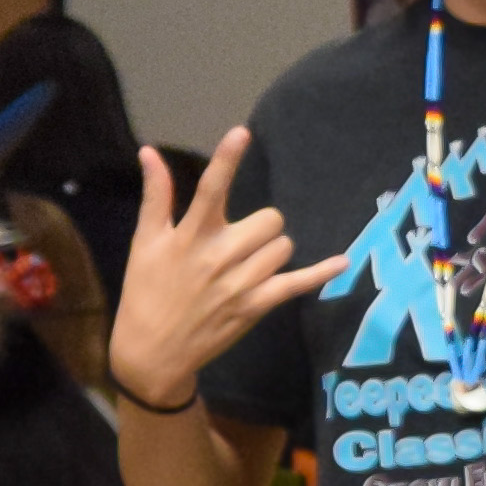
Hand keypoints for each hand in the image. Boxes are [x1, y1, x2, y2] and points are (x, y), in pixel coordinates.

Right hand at [110, 130, 330, 406]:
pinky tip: (341, 262)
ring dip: (271, 250)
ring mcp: (241, 283)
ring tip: (247, 265)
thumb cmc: (145, 292)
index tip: (242, 132)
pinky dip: (320, 273)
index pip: (211, 189)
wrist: (152, 353)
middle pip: (268, 219)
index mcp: (190, 236)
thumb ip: (156, 197)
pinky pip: (296, 284)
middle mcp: (219, 256)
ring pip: (282, 247)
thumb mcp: (144, 243)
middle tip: (239, 241)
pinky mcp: (255, 306)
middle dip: (260, 225)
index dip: (227, 159)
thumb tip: (149, 152)